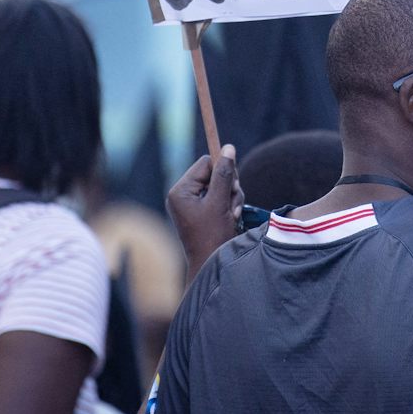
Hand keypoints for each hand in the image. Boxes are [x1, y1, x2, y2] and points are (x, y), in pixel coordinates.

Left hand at [167, 147, 241, 277]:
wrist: (211, 265)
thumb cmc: (213, 236)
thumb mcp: (220, 202)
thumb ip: (224, 175)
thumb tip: (228, 148)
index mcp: (180, 191)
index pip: (205, 164)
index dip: (222, 171)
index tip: (232, 186)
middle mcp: (183, 195)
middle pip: (213, 173)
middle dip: (228, 187)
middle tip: (231, 204)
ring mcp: (192, 204)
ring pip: (220, 185)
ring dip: (232, 198)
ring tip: (231, 215)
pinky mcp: (202, 212)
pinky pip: (220, 197)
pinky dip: (229, 205)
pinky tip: (231, 219)